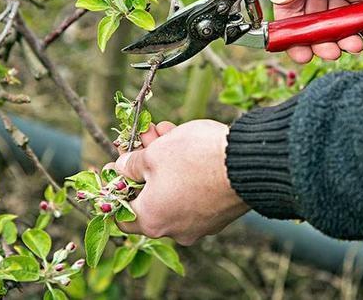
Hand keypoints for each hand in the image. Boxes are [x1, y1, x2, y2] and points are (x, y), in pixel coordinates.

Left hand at [109, 120, 248, 244]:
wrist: (247, 163)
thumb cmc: (193, 159)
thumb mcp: (154, 154)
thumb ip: (131, 164)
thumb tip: (122, 168)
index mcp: (152, 220)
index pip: (122, 214)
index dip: (116, 188)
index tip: (117, 167)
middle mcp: (175, 230)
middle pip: (150, 197)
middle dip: (145, 165)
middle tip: (145, 138)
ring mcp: (200, 225)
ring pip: (173, 193)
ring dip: (166, 164)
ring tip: (166, 132)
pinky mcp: (219, 215)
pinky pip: (195, 195)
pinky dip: (188, 174)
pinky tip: (188, 145)